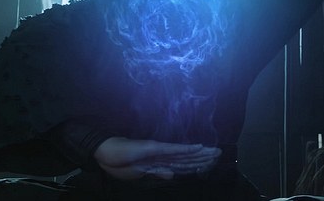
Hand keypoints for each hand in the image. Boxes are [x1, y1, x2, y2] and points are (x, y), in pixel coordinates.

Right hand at [93, 137, 220, 179]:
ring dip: (200, 153)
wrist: (104, 151)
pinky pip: (172, 150)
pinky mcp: (152, 148)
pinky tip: (197, 147)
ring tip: (214, 151)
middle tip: (220, 153)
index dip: (197, 162)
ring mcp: (158, 150)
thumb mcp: (139, 172)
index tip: (211, 161)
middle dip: (204, 156)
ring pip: (183, 153)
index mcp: (159, 161)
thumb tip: (171, 175)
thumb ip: (156, 172)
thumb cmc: (118, 161)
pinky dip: (186, 149)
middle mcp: (162, 155)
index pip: (183, 163)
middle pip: (187, 157)